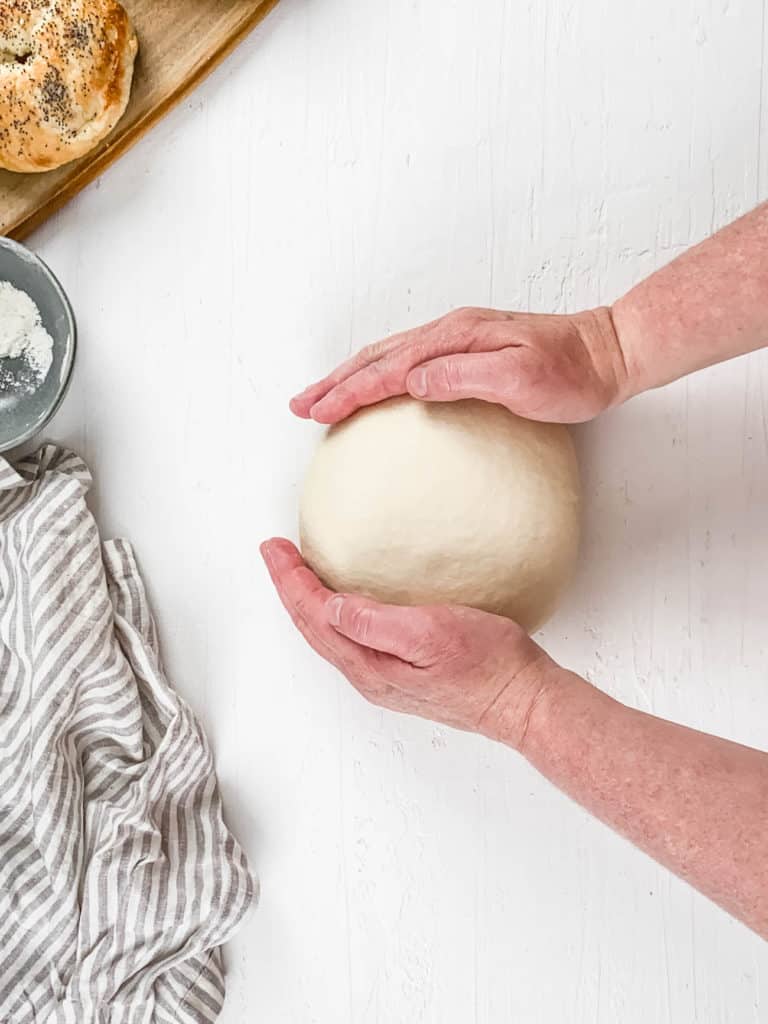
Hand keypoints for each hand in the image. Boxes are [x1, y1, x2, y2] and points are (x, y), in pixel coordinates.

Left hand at [260, 538, 572, 747]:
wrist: (522, 700)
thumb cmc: (487, 667)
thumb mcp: (431, 634)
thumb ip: (376, 623)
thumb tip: (331, 607)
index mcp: (369, 664)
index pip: (313, 616)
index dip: (290, 580)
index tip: (275, 549)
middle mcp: (369, 674)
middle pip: (312, 627)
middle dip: (289, 587)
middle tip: (275, 553)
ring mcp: (384, 676)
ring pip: (328, 635)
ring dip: (307, 602)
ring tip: (295, 574)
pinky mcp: (402, 672)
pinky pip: (350, 639)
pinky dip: (332, 614)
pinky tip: (340, 603)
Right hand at [290, 306, 628, 424]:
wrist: (608, 352)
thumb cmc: (572, 373)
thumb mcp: (521, 381)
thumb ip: (463, 377)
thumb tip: (410, 381)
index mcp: (455, 339)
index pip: (388, 368)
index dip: (348, 390)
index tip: (316, 410)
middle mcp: (450, 333)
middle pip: (377, 357)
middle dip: (334, 381)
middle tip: (300, 404)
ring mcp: (457, 339)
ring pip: (388, 356)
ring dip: (351, 376)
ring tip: (323, 396)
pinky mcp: (466, 350)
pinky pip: (408, 361)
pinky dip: (379, 374)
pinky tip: (376, 388)